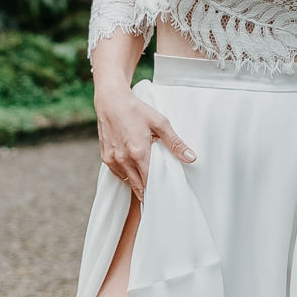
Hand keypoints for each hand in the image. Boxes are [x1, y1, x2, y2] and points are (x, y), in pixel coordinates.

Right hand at [95, 83, 193, 199]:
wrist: (111, 100)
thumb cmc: (136, 110)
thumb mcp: (160, 123)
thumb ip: (176, 143)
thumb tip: (192, 158)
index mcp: (139, 153)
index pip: (149, 183)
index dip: (157, 192)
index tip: (165, 196)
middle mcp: (123, 159)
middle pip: (138, 187)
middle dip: (148, 192)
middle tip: (159, 194)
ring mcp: (112, 159)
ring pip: (128, 181)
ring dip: (137, 183)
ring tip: (147, 180)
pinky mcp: (105, 157)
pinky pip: (118, 173)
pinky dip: (127, 174)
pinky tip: (134, 167)